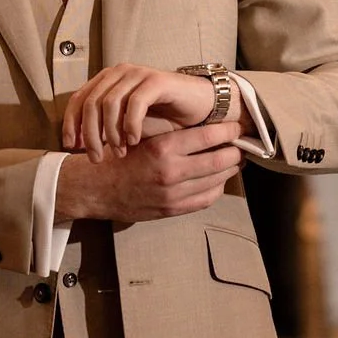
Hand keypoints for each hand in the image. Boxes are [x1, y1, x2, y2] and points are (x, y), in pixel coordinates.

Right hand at [55, 121, 244, 222]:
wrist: (93, 188)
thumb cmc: (115, 157)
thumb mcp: (140, 136)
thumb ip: (169, 134)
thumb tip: (205, 127)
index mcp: (162, 148)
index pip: (208, 136)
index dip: (228, 131)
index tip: (237, 126)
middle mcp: (171, 172)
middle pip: (219, 160)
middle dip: (236, 151)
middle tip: (244, 144)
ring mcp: (173, 195)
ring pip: (216, 181)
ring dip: (230, 169)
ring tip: (236, 160)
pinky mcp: (172, 210)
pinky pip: (206, 199)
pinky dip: (217, 188)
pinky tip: (219, 179)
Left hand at [62, 63, 243, 160]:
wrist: (199, 108)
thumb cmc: (163, 119)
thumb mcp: (127, 126)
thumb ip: (105, 129)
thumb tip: (78, 146)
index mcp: (107, 80)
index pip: (77, 99)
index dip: (71, 124)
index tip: (71, 148)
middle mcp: (119, 72)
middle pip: (91, 103)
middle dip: (90, 134)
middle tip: (96, 158)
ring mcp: (138, 74)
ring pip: (110, 103)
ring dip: (111, 132)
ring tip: (118, 153)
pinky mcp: (156, 81)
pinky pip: (135, 103)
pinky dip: (131, 125)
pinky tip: (133, 142)